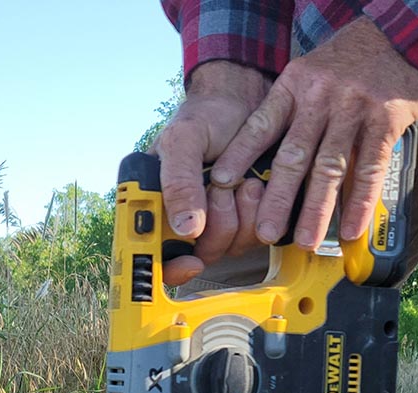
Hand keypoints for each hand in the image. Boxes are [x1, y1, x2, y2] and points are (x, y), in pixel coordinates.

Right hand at [154, 61, 270, 284]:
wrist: (246, 100)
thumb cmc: (207, 115)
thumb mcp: (184, 140)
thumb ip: (179, 182)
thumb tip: (184, 228)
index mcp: (159, 204)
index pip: (158, 255)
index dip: (172, 267)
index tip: (190, 260)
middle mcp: (186, 219)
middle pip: (201, 255)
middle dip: (217, 226)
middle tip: (222, 190)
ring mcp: (218, 222)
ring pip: (231, 248)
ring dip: (241, 215)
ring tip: (242, 181)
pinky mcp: (247, 219)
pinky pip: (255, 236)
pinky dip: (259, 213)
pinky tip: (255, 186)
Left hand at [210, 17, 417, 249]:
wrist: (396, 37)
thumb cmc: (345, 66)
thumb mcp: (308, 75)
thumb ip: (289, 112)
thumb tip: (260, 161)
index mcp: (295, 86)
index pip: (261, 125)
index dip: (240, 155)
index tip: (221, 183)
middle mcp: (320, 97)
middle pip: (294, 156)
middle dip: (278, 198)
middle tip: (266, 232)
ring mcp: (353, 109)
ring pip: (330, 168)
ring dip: (317, 210)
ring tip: (306, 241)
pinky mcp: (385, 120)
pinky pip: (370, 168)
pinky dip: (360, 202)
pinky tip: (351, 228)